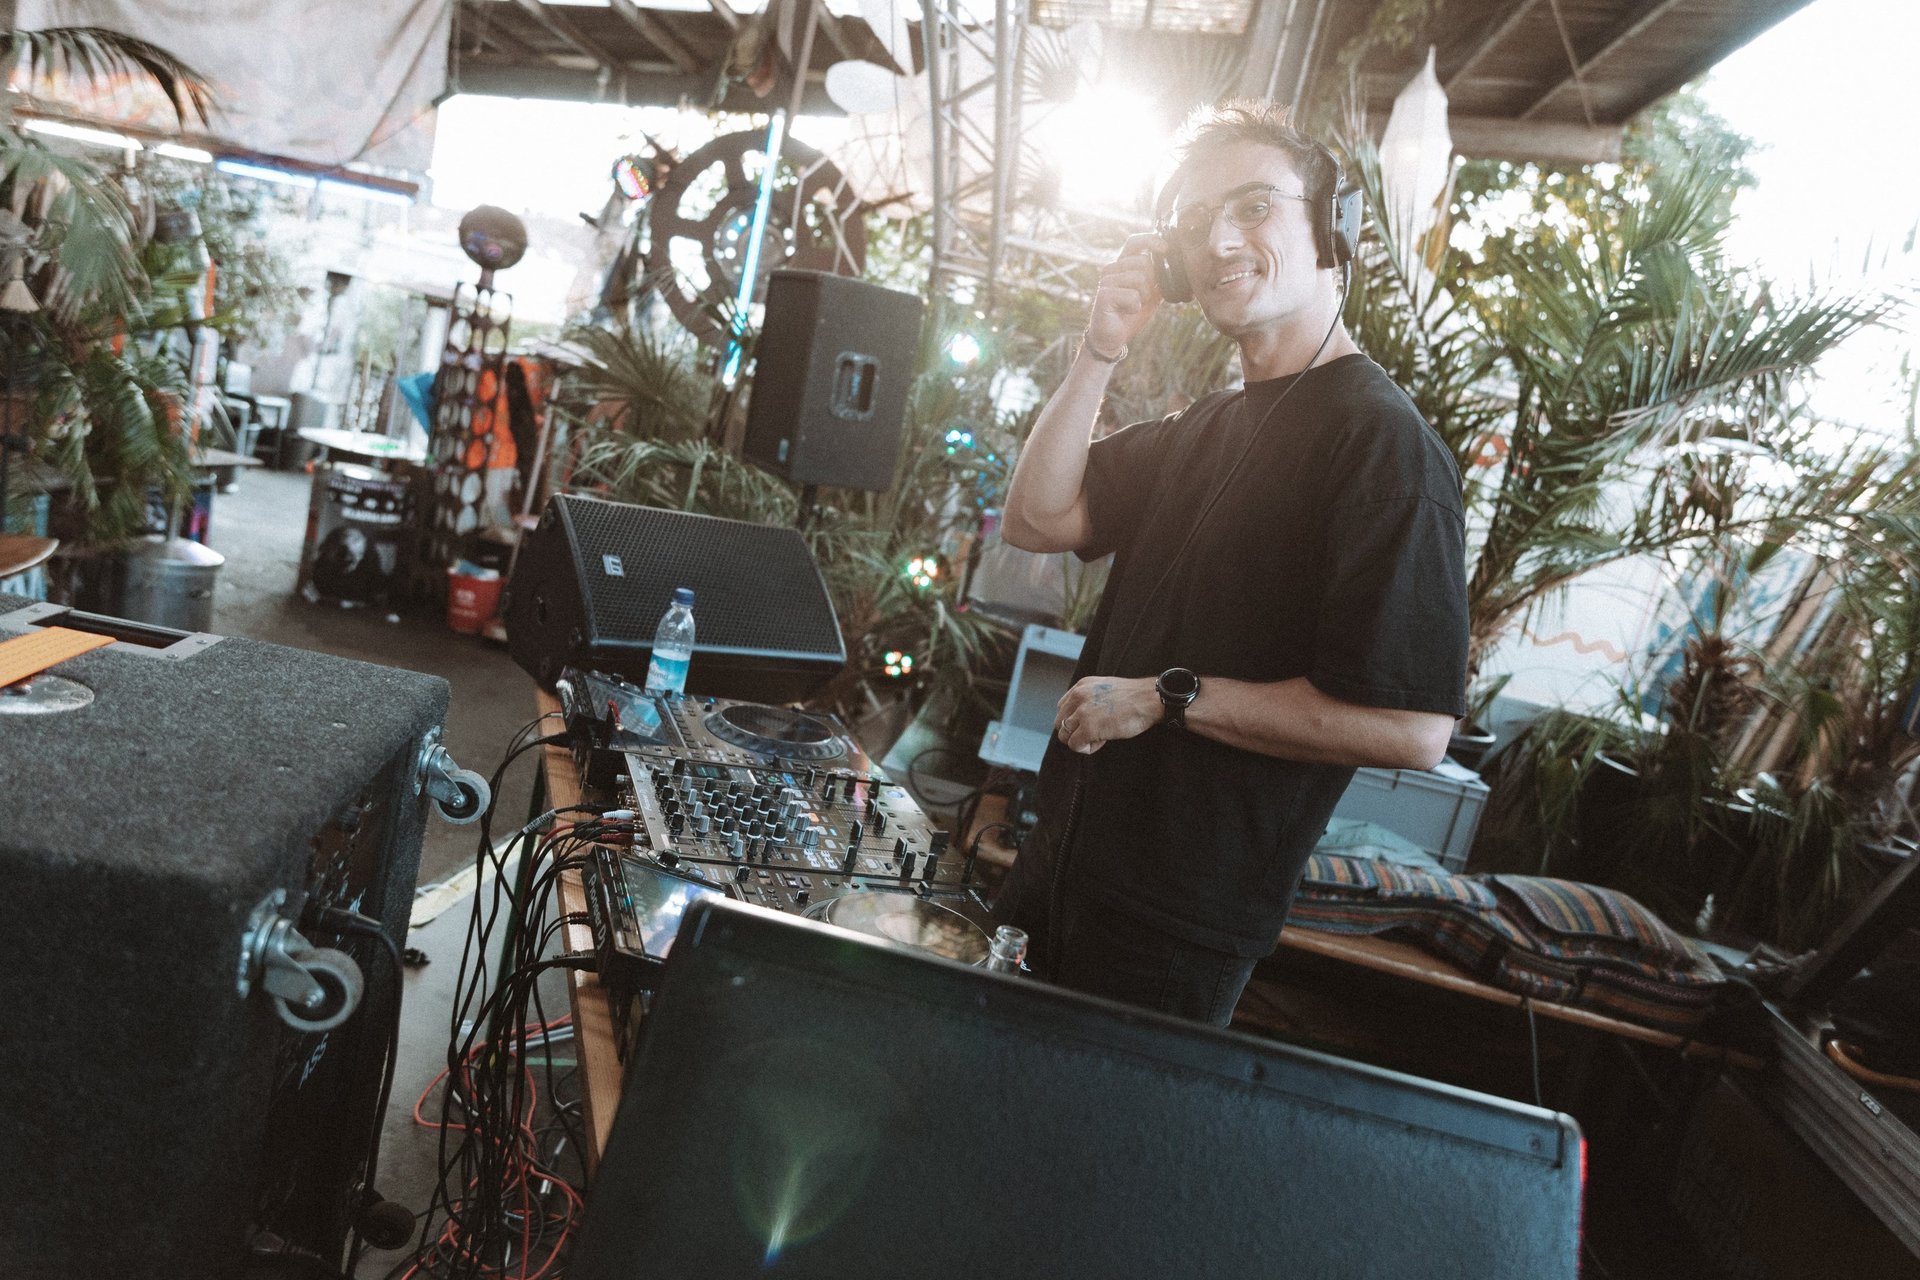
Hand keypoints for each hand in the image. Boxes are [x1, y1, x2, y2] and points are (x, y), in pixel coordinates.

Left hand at [1054, 676, 1158, 754]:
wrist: (1150, 699)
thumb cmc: (1134, 697)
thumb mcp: (1104, 689)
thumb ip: (1089, 699)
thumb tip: (1080, 718)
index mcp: (1081, 686)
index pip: (1062, 708)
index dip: (1074, 720)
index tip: (1091, 722)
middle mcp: (1078, 696)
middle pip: (1060, 722)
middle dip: (1075, 732)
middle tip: (1096, 732)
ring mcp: (1082, 712)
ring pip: (1064, 735)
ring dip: (1080, 740)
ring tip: (1100, 737)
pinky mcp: (1088, 727)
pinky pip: (1075, 745)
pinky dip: (1086, 748)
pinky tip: (1102, 742)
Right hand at [1086, 232, 1165, 359]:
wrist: (1112, 338)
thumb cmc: (1130, 314)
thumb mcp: (1151, 295)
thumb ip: (1160, 280)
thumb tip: (1177, 266)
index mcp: (1123, 265)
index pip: (1134, 242)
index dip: (1151, 240)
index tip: (1166, 248)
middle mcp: (1112, 269)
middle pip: (1143, 262)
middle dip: (1150, 283)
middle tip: (1142, 298)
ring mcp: (1106, 281)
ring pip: (1139, 279)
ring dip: (1143, 297)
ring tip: (1132, 306)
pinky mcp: (1103, 296)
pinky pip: (1132, 296)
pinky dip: (1135, 307)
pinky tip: (1125, 312)